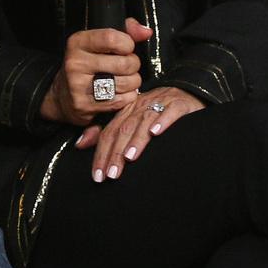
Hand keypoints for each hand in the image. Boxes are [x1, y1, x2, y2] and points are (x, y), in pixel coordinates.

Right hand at [43, 19, 153, 124]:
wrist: (62, 95)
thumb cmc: (86, 65)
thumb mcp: (98, 43)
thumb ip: (125, 32)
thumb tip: (145, 32)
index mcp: (78, 42)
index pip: (112, 38)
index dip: (127, 44)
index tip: (125, 48)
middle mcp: (76, 63)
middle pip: (125, 63)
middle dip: (133, 65)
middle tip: (124, 67)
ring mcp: (79, 86)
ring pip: (128, 83)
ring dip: (132, 83)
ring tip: (120, 80)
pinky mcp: (85, 105)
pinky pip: (123, 100)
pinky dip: (126, 97)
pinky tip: (115, 93)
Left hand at [76, 86, 204, 181]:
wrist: (187, 91)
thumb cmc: (156, 109)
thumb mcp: (130, 118)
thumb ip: (107, 132)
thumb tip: (80, 144)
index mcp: (126, 111)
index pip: (109, 133)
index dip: (101, 154)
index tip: (98, 176)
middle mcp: (139, 106)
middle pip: (123, 130)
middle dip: (115, 153)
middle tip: (111, 174)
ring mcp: (158, 104)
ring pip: (143, 122)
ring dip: (136, 140)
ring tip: (128, 158)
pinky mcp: (178, 104)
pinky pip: (169, 112)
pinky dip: (161, 122)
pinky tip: (155, 133)